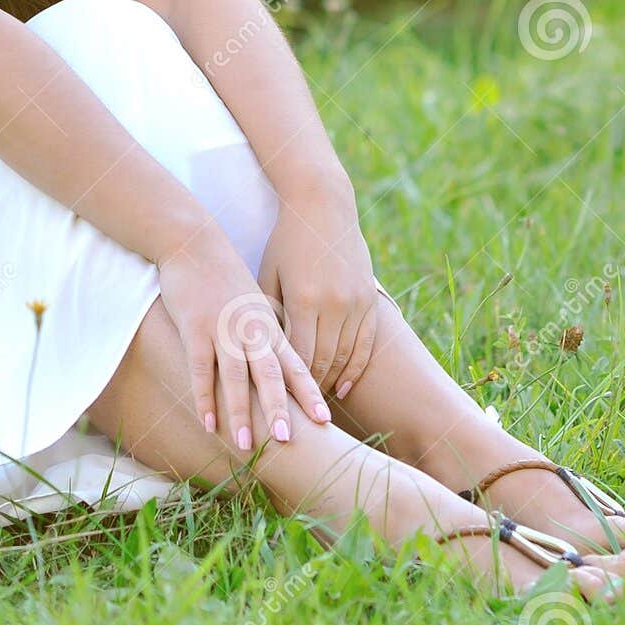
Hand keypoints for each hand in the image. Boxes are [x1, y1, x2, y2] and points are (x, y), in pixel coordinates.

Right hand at [156, 227, 332, 450]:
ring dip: (241, 411)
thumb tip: (280, 366)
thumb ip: (266, 333)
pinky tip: (208, 423)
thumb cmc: (225, 277)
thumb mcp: (254, 303)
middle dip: (279, 409)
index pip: (294, 363)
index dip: (308, 392)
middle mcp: (250, 328)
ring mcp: (222, 328)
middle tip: (289, 442)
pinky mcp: (195, 327)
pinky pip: (201, 368)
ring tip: (247, 445)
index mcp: (268, 324)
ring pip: (235, 375)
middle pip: (269, 373)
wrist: (193, 242)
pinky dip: (204, 397)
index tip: (325, 420)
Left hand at [257, 183, 380, 401]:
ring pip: (344, 358)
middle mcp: (333, 304)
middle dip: (305, 393)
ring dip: (328, 384)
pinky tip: (341, 387)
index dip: (285, 385)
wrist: (323, 205)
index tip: (272, 405)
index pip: (295, 356)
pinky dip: (353, 369)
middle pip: (321, 363)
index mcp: (303, 298)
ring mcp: (355, 302)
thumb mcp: (268, 273)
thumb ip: (266, 312)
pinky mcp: (369, 300)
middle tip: (291, 419)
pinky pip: (364, 345)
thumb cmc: (285, 240)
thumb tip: (255, 354)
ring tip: (313, 409)